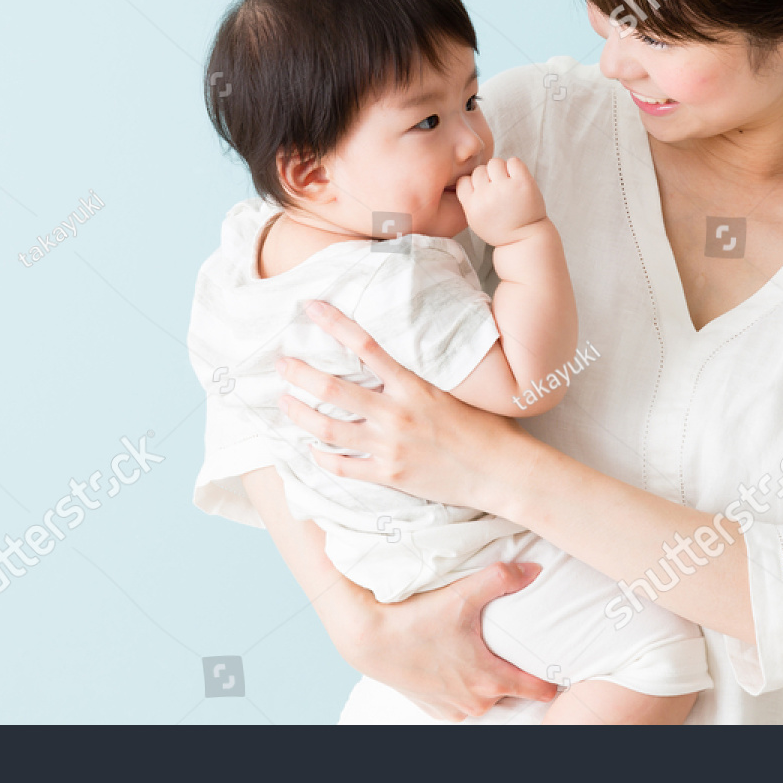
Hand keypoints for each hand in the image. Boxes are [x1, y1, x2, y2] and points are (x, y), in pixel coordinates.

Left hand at [277, 300, 531, 511]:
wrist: (501, 472)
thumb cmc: (486, 427)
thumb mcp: (454, 390)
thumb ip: (421, 375)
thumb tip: (398, 353)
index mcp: (412, 386)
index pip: (365, 346)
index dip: (334, 323)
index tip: (311, 307)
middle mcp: (395, 414)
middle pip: (333, 388)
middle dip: (300, 373)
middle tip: (281, 364)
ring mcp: (389, 447)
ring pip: (328, 428)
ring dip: (299, 414)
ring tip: (284, 402)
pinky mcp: (389, 475)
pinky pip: (342, 467)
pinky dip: (321, 456)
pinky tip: (310, 448)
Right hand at [332, 562, 559, 719]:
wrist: (369, 639)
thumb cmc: (415, 619)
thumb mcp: (461, 594)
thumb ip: (502, 579)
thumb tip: (534, 570)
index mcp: (490, 680)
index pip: (539, 690)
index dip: (550, 677)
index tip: (556, 666)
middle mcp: (475, 702)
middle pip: (512, 693)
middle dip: (515, 675)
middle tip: (513, 651)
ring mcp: (454, 709)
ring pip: (485, 699)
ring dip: (487, 683)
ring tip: (482, 656)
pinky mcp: (435, 710)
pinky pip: (460, 703)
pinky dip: (462, 688)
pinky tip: (456, 667)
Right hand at [453, 156, 546, 247]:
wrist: (525, 238)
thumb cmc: (500, 229)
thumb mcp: (475, 221)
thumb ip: (468, 200)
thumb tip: (468, 176)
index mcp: (472, 206)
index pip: (463, 180)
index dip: (473, 183)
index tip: (483, 191)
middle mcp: (486, 196)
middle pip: (479, 170)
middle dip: (488, 177)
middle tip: (498, 188)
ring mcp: (505, 188)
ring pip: (495, 162)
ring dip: (501, 169)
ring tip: (508, 182)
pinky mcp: (522, 183)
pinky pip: (513, 161)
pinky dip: (515, 167)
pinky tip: (517, 178)